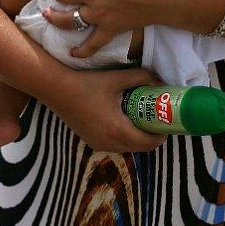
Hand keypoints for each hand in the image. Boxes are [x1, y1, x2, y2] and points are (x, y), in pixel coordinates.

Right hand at [50, 67, 166, 152]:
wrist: (57, 89)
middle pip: (140, 148)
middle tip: (158, 119)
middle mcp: (109, 143)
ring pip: (128, 148)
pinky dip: (125, 137)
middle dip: (152, 136)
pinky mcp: (91, 142)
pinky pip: (116, 145)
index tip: (168, 123)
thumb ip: (142, 78)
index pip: (148, 143)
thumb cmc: (87, 83)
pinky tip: (124, 119)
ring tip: (142, 118)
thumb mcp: (117, 78)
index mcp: (118, 130)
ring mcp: (99, 145)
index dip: (161, 136)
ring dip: (138, 137)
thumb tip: (160, 81)